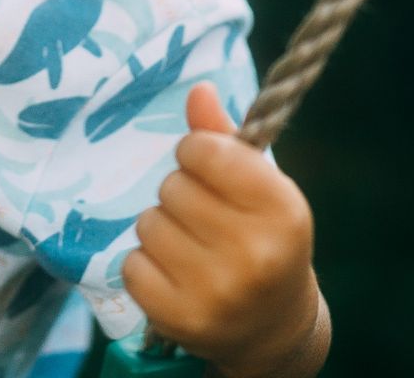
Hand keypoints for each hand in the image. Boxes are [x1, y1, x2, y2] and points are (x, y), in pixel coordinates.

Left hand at [123, 83, 328, 377]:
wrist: (272, 324)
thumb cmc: (264, 237)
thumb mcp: (260, 186)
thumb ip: (224, 138)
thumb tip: (198, 89)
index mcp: (282, 209)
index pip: (204, 150)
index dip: (196, 153)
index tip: (207, 168)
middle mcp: (254, 253)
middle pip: (172, 187)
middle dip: (181, 194)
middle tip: (204, 217)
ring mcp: (217, 291)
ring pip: (148, 223)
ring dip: (161, 228)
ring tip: (191, 246)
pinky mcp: (180, 319)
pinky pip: (131, 264)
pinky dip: (144, 264)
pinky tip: (174, 273)